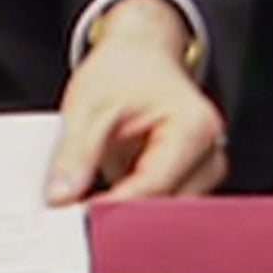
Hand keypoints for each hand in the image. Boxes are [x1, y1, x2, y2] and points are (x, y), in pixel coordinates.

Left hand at [45, 0, 227, 202]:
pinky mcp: (189, 184)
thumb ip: (75, 153)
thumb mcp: (89, 104)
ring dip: (124, 213)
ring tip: (88, 202)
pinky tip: (104, 200)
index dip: (113, 206)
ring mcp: (203, 173)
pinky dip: (129, 208)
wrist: (141, 56)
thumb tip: (62, 197)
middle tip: (75, 214)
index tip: (78, 216)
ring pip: (161, 214)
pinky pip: (157, 209)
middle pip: (163, 206)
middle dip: (119, 214)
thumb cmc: (125, 71)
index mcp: (195, 128)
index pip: (154, 185)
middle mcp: (209, 155)